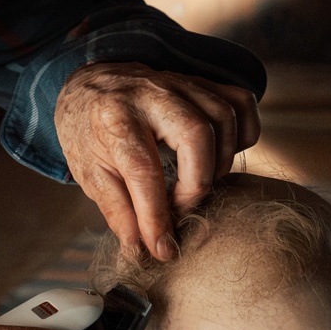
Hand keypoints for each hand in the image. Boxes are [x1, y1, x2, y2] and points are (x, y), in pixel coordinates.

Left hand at [55, 62, 259, 258]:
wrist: (88, 83)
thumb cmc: (87, 132)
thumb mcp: (88, 173)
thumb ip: (117, 210)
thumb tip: (140, 248)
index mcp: (114, 119)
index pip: (143, 170)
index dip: (156, 215)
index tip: (162, 247)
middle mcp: (150, 94)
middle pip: (196, 133)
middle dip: (196, 183)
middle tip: (182, 209)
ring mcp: (179, 83)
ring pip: (224, 116)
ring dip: (220, 161)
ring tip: (196, 184)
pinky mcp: (201, 81)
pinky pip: (240, 101)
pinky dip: (242, 132)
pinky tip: (221, 155)